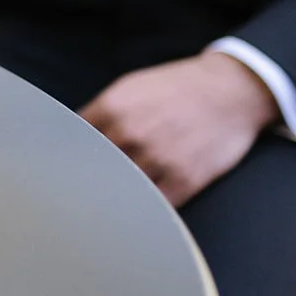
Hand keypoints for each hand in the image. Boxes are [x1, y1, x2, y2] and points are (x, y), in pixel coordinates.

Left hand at [79, 51, 280, 207]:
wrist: (230, 91)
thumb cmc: (178, 88)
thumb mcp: (132, 86)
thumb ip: (103, 111)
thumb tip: (75, 136)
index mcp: (113, 106)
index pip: (74, 141)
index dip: (71, 156)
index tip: (64, 169)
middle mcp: (131, 132)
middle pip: (94, 169)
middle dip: (90, 179)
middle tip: (84, 191)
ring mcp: (158, 158)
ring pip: (122, 189)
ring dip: (116, 196)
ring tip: (111, 203)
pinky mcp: (183, 179)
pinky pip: (154, 205)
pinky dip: (145, 209)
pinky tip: (140, 208)